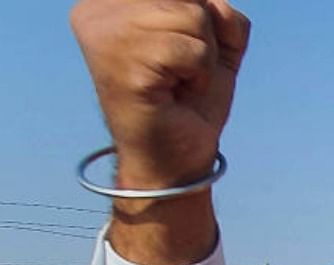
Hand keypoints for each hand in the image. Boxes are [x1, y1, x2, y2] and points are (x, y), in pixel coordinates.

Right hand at [70, 0, 249, 188]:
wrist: (177, 158)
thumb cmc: (189, 100)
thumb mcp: (213, 41)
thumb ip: (214, 8)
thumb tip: (211, 3)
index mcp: (110, 1)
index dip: (202, 23)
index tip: (176, 58)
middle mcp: (96, 10)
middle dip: (204, 40)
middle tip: (180, 74)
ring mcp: (106, 35)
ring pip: (192, 16)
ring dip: (202, 58)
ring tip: (178, 82)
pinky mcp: (123, 62)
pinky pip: (193, 48)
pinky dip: (200, 74)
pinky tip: (176, 92)